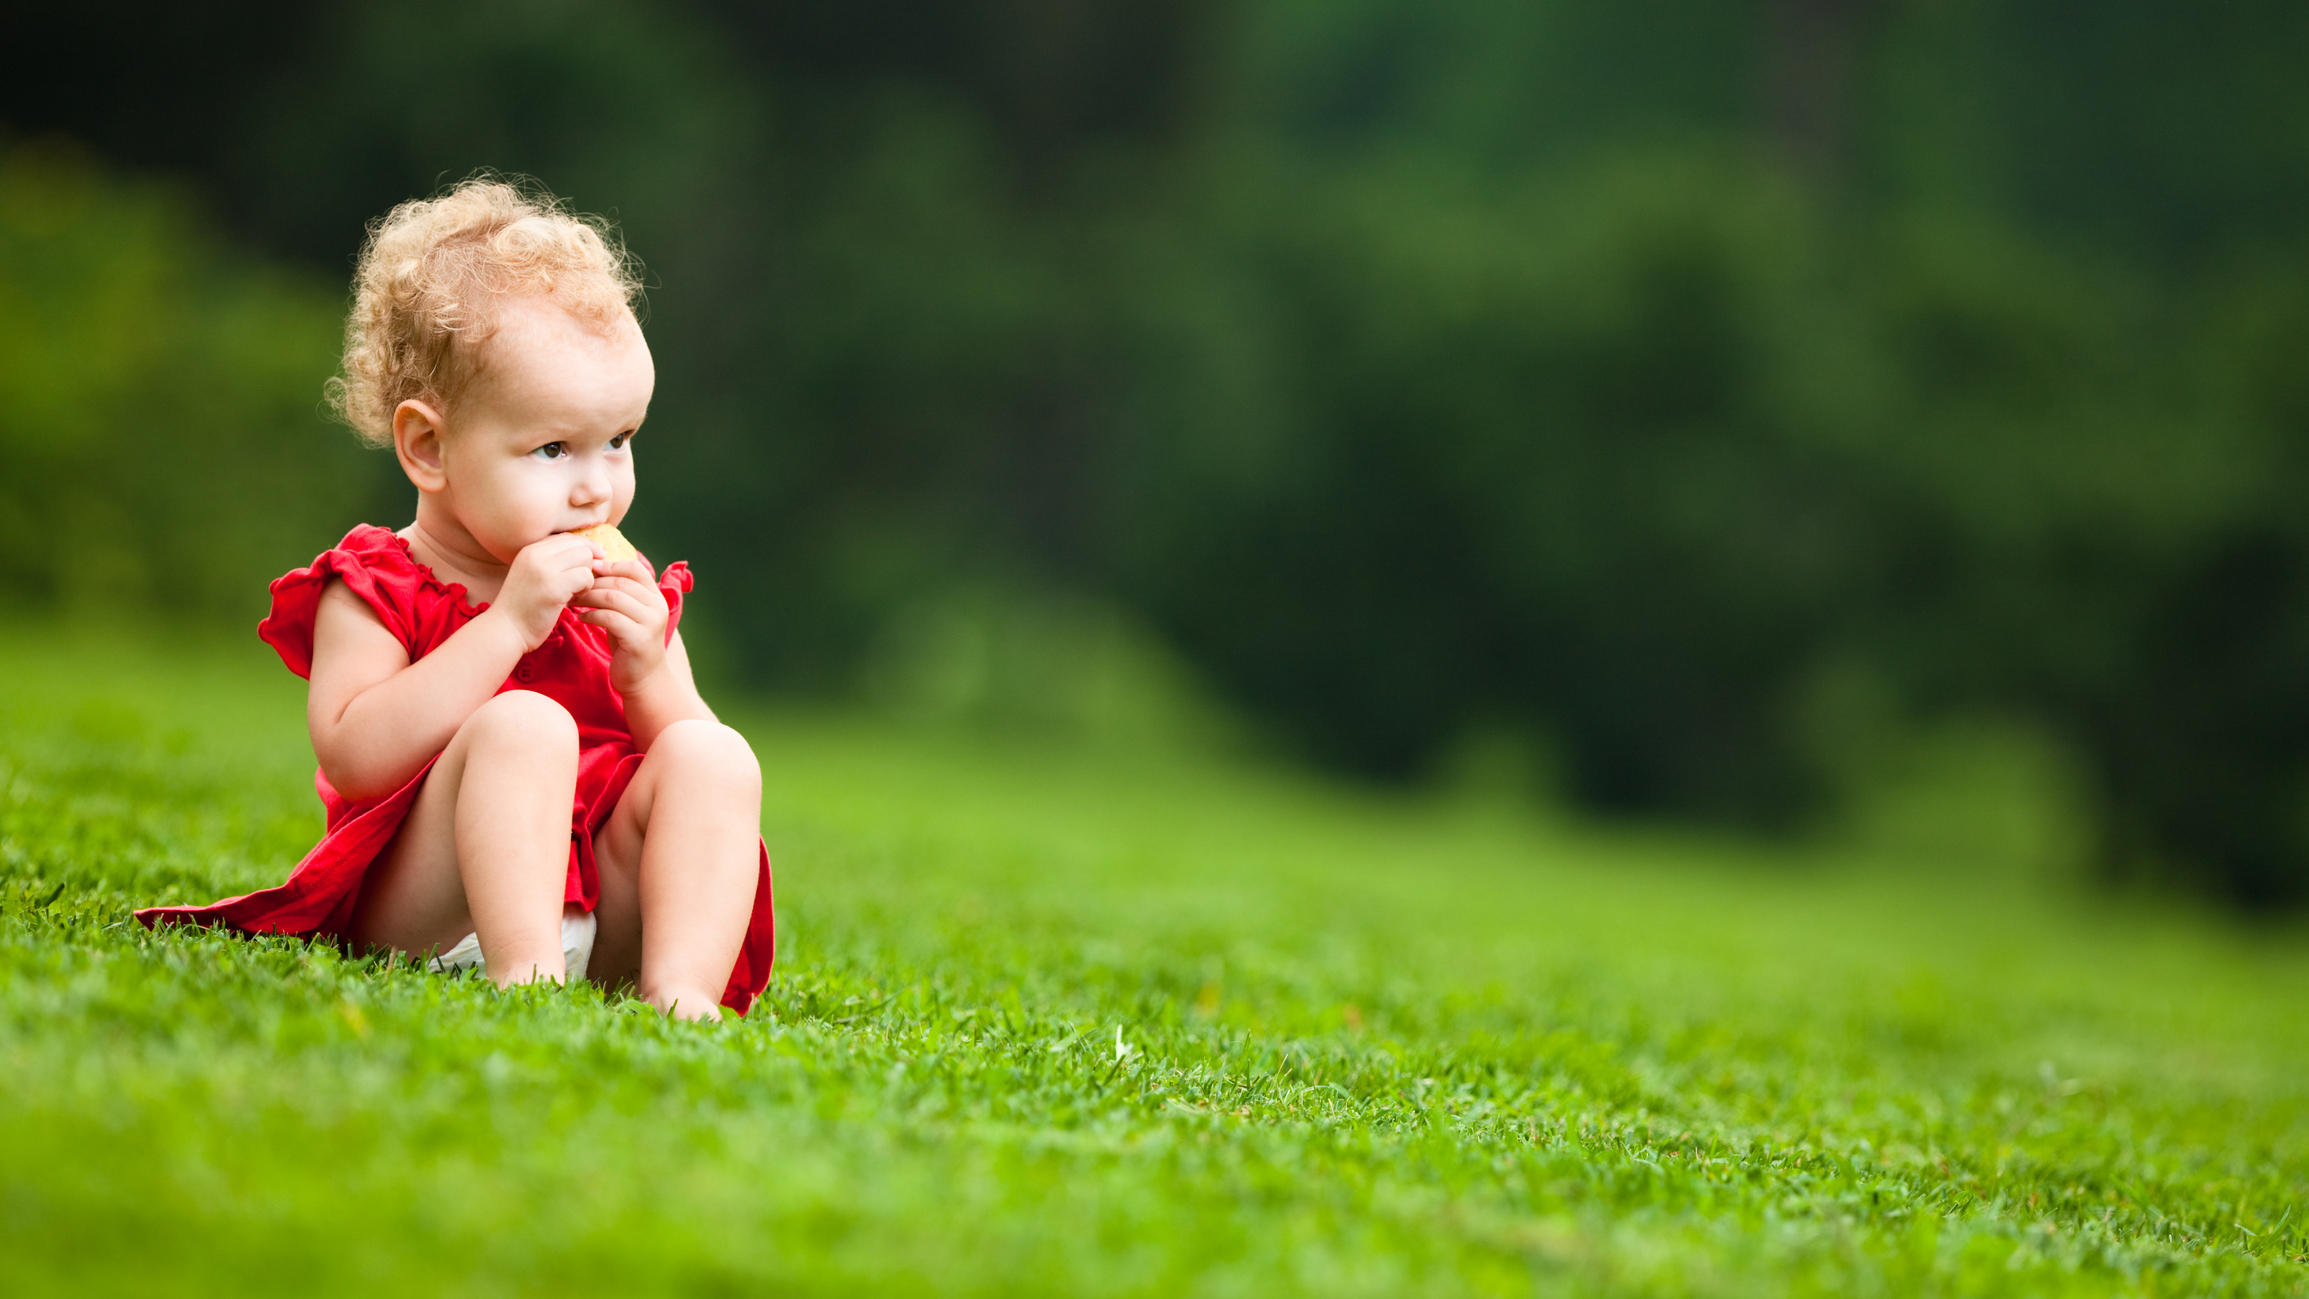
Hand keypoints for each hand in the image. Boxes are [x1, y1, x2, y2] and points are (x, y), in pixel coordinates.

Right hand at [494, 534, 601, 649]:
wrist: (506, 629)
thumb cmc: (523, 606)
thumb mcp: (532, 574)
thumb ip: (552, 561)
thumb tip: (587, 551)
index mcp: (530, 549)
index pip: (567, 538)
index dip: (584, 549)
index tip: (592, 564)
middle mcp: (536, 554)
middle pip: (580, 546)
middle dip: (587, 564)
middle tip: (579, 583)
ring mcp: (544, 570)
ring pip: (585, 558)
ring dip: (587, 576)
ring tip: (575, 591)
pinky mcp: (554, 587)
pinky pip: (585, 577)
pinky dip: (586, 588)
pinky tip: (574, 599)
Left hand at [569, 557, 670, 694]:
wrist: (644, 678)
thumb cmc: (630, 642)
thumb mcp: (629, 614)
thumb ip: (620, 594)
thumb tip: (592, 570)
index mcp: (656, 597)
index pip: (635, 569)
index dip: (611, 566)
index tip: (589, 568)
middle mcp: (657, 607)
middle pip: (620, 583)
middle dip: (592, 583)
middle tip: (572, 586)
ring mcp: (650, 623)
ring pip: (613, 598)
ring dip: (588, 597)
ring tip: (573, 601)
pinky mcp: (638, 639)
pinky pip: (609, 618)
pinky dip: (591, 615)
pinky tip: (581, 618)